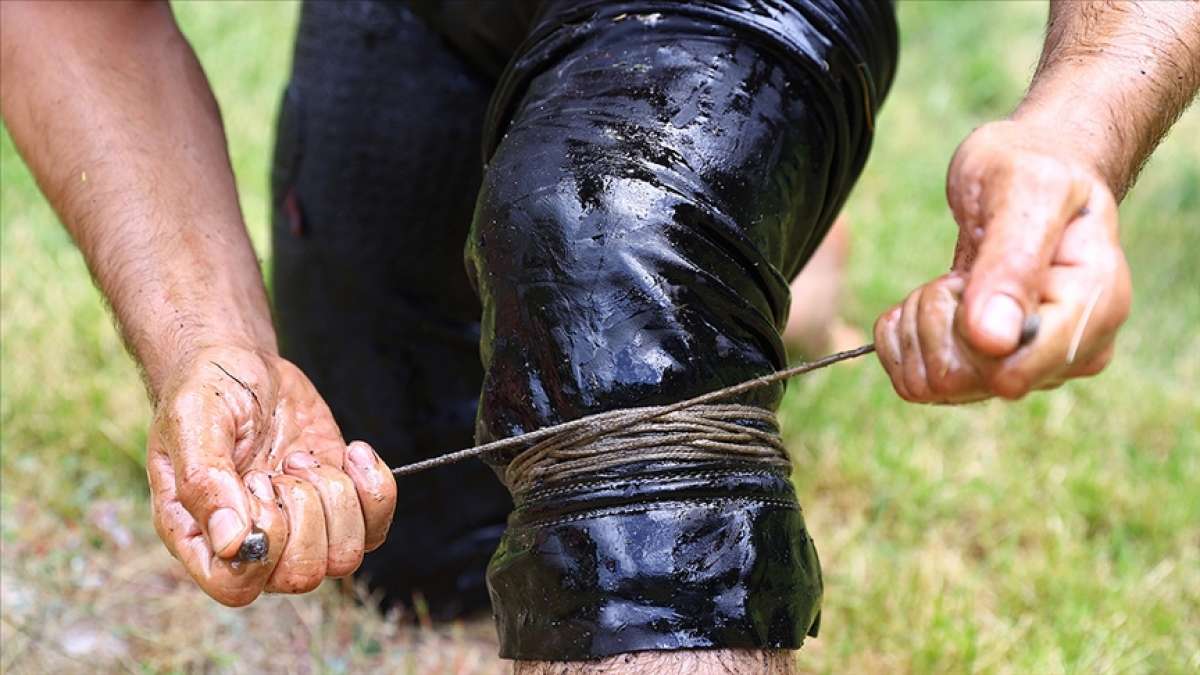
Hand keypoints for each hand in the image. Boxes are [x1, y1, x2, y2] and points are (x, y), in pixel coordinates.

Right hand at [146, 345, 396, 605]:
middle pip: (302, 575)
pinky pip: (375, 528)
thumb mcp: (194, 421)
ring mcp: (299, 530)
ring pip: (345, 558)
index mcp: (200, 536)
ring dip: (335, 498)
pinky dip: (374, 487)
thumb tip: (234, 543)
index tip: (258, 484)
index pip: (236, 588)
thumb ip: (206, 481)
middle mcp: (251, 545)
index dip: (264, 546)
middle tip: (281, 466)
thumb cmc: (207, 391)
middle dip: (305, 512)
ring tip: (301, 458)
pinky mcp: (337, 507)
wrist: (244, 365)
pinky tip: (350, 451)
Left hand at [874, 120, 1131, 402]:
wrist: (1028, 169)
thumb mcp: (1026, 191)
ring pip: (933, 384)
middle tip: (960, 270)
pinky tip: (936, 296)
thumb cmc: (1033, 168)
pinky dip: (906, 334)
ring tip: (955, 278)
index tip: (966, 279)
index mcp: (1096, 309)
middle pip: (962, 378)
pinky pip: (914, 380)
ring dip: (922, 323)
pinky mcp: (987, 372)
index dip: (963, 331)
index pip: (1010, 371)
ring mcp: (1028, 366)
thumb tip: (994, 341)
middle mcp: (1069, 352)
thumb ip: (1011, 263)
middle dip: (939, 317)